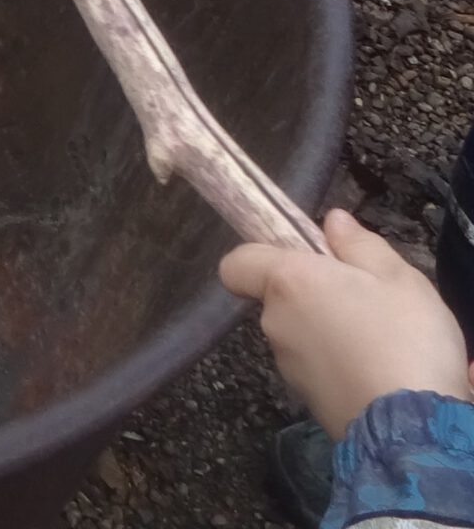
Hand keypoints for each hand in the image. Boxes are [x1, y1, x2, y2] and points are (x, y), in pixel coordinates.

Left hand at [221, 210, 473, 439]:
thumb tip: (331, 221)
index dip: (261, 257)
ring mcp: (287, 365)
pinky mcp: (305, 400)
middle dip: (312, 294)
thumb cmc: (405, 340)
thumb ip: (360, 245)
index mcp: (288, 283)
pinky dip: (336, 364)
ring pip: (298, 334)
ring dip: (327, 331)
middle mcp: (275, 322)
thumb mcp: (398, 278)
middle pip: (277, 298)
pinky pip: (315, 367)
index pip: (237, 263)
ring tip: (379, 338)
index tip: (302, 259)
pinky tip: (376, 369)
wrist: (412, 428)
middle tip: (365, 299)